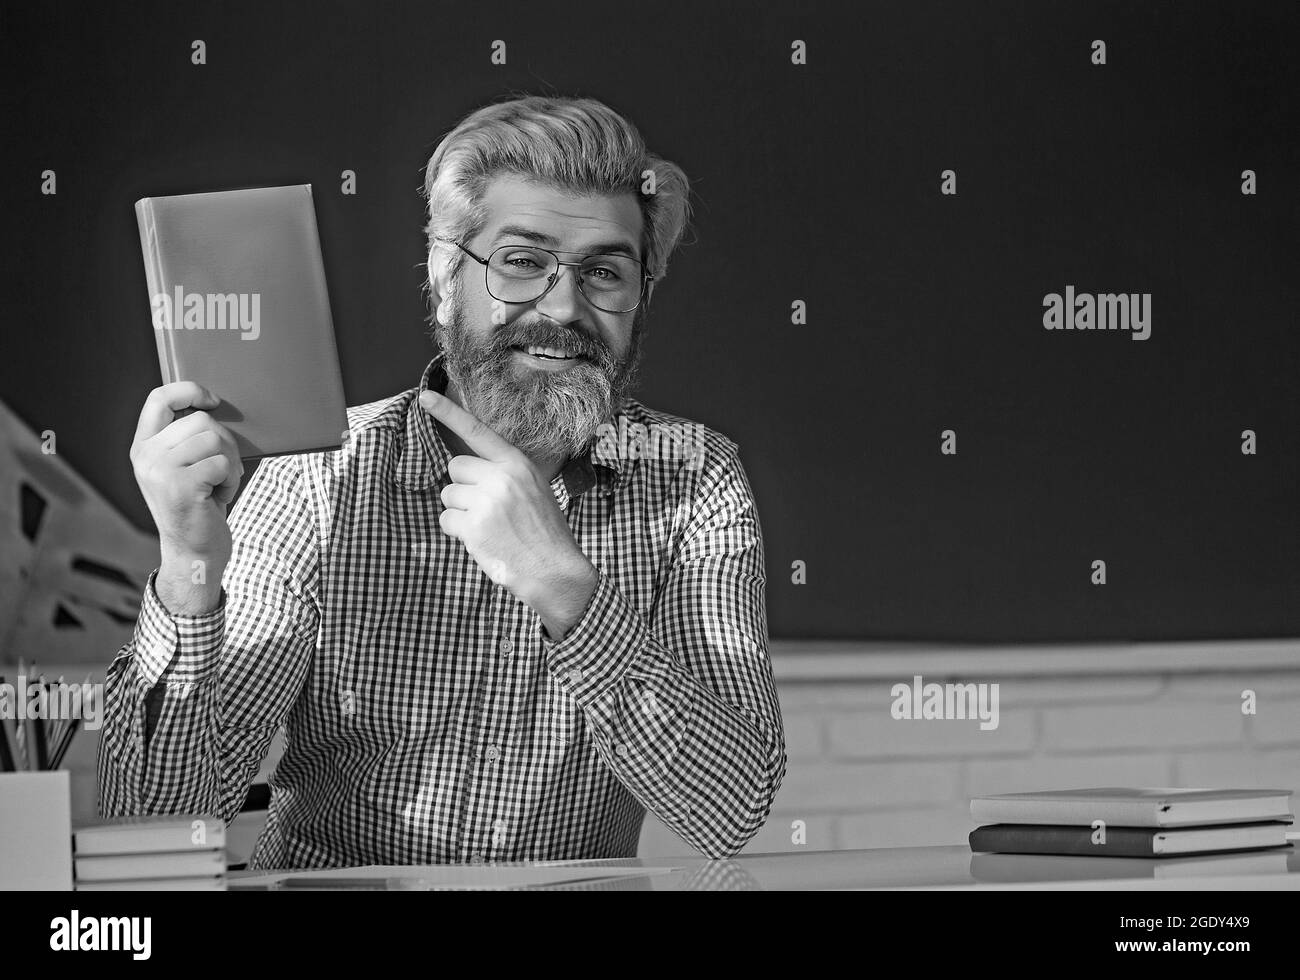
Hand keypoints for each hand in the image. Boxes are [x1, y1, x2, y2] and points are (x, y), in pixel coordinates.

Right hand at [130, 382, 241, 612]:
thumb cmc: (199, 506)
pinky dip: (231, 479)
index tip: (213, 400)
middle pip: (200, 420)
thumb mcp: (185, 467)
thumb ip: (188, 438)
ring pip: (214, 438)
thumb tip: (216, 404)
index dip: (189, 390)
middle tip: (224, 470)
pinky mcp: (180, 486)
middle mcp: (146, 456)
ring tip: (221, 483)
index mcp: (144, 447)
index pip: (159, 398)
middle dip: (226, 442)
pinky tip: (221, 496)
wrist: (195, 553)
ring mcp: (160, 471)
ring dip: (230, 462)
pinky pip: (222, 463)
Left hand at [418, 390, 597, 637]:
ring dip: (460, 512)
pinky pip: (447, 520)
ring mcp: (487, 501)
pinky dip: (458, 532)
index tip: (425, 396)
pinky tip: (483, 540)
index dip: (448, 413)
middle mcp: (502, 477)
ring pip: (448, 495)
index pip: (477, 431)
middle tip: (488, 509)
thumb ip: (506, 474)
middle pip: (456, 468)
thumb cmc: (544, 533)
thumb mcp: (535, 490)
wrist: (556, 570)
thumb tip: (469, 470)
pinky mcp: (474, 526)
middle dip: (464, 488)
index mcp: (518, 464)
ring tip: (488, 527)